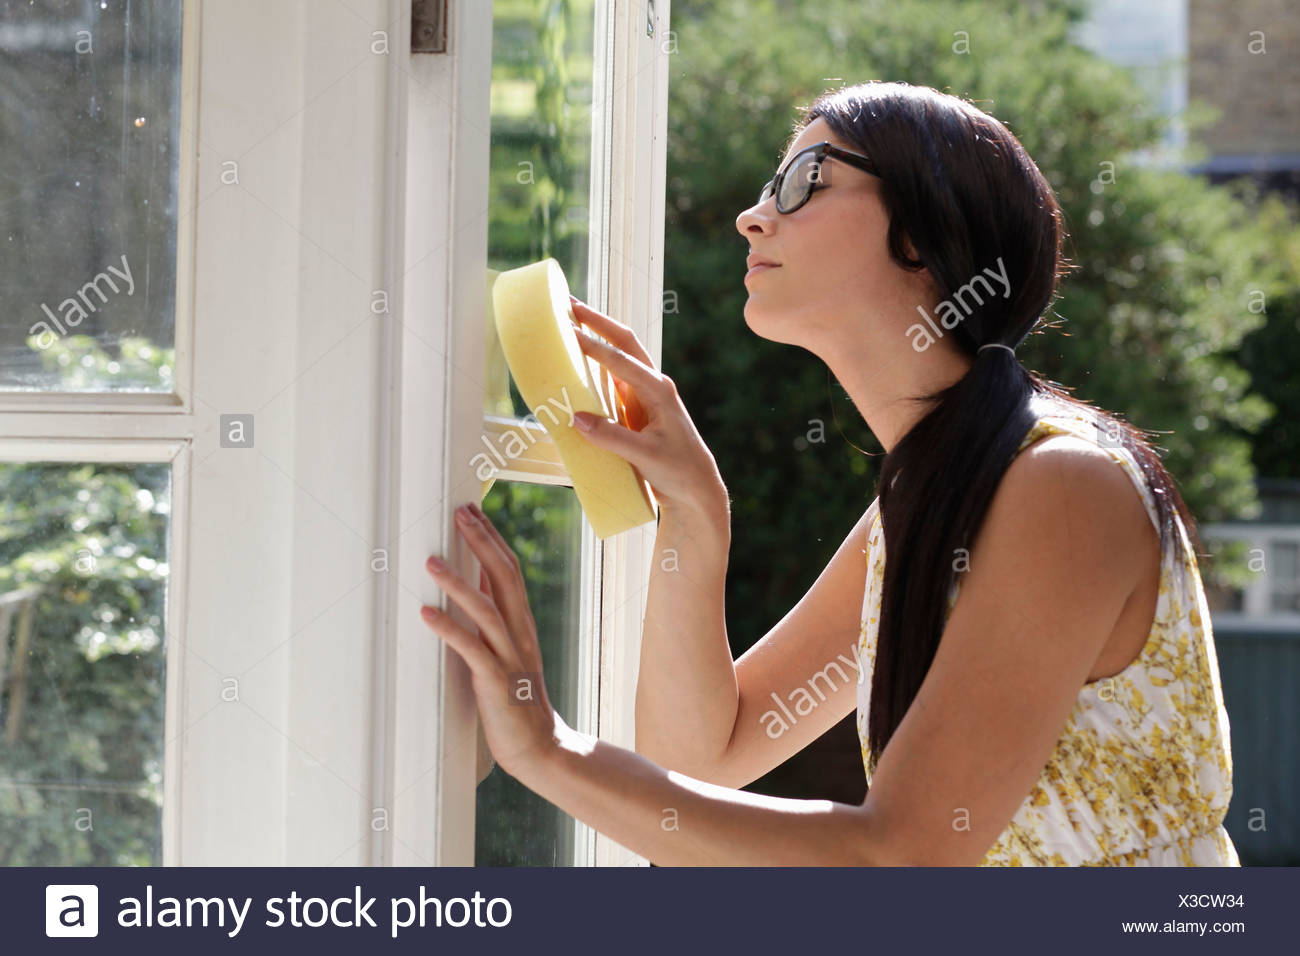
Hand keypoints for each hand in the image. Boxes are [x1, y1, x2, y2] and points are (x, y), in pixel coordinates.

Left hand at [420, 502, 561, 778]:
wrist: (540, 745)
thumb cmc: (517, 698)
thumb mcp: (508, 650)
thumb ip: (494, 619)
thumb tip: (474, 584)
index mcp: (522, 623)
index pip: (508, 569)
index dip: (490, 538)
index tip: (471, 510)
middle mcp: (519, 633)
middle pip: (504, 577)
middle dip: (480, 543)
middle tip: (459, 513)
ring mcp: (510, 656)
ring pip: (486, 610)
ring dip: (457, 583)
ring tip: (430, 561)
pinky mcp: (496, 681)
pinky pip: (471, 650)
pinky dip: (448, 629)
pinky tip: (426, 613)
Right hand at [568, 294, 728, 518]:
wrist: (696, 489)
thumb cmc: (679, 470)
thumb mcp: (645, 456)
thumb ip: (612, 437)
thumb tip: (577, 418)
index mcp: (659, 390)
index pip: (622, 360)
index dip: (594, 346)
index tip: (569, 331)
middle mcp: (652, 386)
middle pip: (624, 343)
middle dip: (597, 322)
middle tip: (569, 304)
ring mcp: (644, 396)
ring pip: (617, 358)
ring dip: (596, 339)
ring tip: (569, 322)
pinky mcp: (635, 409)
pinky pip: (611, 381)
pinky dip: (594, 367)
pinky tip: (576, 362)